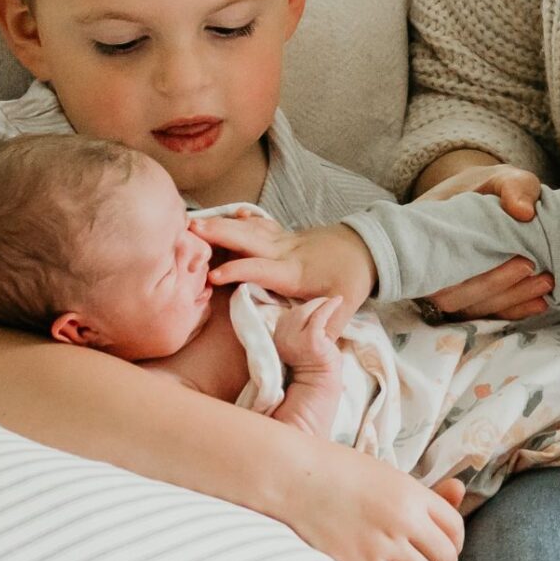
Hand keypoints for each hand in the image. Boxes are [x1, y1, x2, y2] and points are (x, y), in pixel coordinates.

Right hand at [197, 211, 376, 309]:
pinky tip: (231, 213)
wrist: (369, 247)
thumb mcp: (347, 305)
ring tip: (194, 221)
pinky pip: (261, 224)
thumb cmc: (352, 278)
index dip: (239, 271)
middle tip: (190, 230)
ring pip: (250, 229)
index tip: (214, 277)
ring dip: (222, 224)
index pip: (262, 269)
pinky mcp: (285, 236)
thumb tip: (314, 347)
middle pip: (249, 240)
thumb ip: (328, 326)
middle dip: (219, 234)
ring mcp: (284, 240)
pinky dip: (244, 218)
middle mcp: (285, 251)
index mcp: (294, 271)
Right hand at [271, 295, 345, 382]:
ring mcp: (296, 339)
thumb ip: (297, 331)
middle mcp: (282, 338)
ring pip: (306, 311)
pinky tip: (338, 300)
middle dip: (310, 305)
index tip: (312, 306)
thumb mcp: (298, 345)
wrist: (320, 383)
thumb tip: (308, 311)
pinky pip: (319, 316)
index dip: (301, 311)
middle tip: (323, 301)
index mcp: (277, 340)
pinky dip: (329, 306)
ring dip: (320, 303)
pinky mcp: (311, 340)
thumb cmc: (314, 365)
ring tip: (331, 301)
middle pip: (296, 312)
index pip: (287, 317)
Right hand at [281, 444, 465, 560]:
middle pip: (447, 557)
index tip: (443, 547)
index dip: (453, 541)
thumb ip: (425, 493)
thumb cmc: (340, 472)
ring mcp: (384, 545)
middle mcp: (405, 520)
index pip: (456, 527)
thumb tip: (460, 491)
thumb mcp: (388, 475)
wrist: (294, 478)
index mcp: (413, 494)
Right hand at [415, 164, 553, 321]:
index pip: (438, 266)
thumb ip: (514, 186)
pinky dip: (511, 311)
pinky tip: (539, 303)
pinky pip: (482, 313)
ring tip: (545, 284)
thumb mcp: (502, 177)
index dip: (477, 274)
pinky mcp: (464, 298)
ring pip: (468, 307)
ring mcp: (444, 285)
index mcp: (425, 234)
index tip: (523, 261)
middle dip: (497, 288)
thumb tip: (523, 211)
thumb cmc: (489, 187)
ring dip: (509, 301)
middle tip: (534, 269)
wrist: (483, 197)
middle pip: (452, 295)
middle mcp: (428, 265)